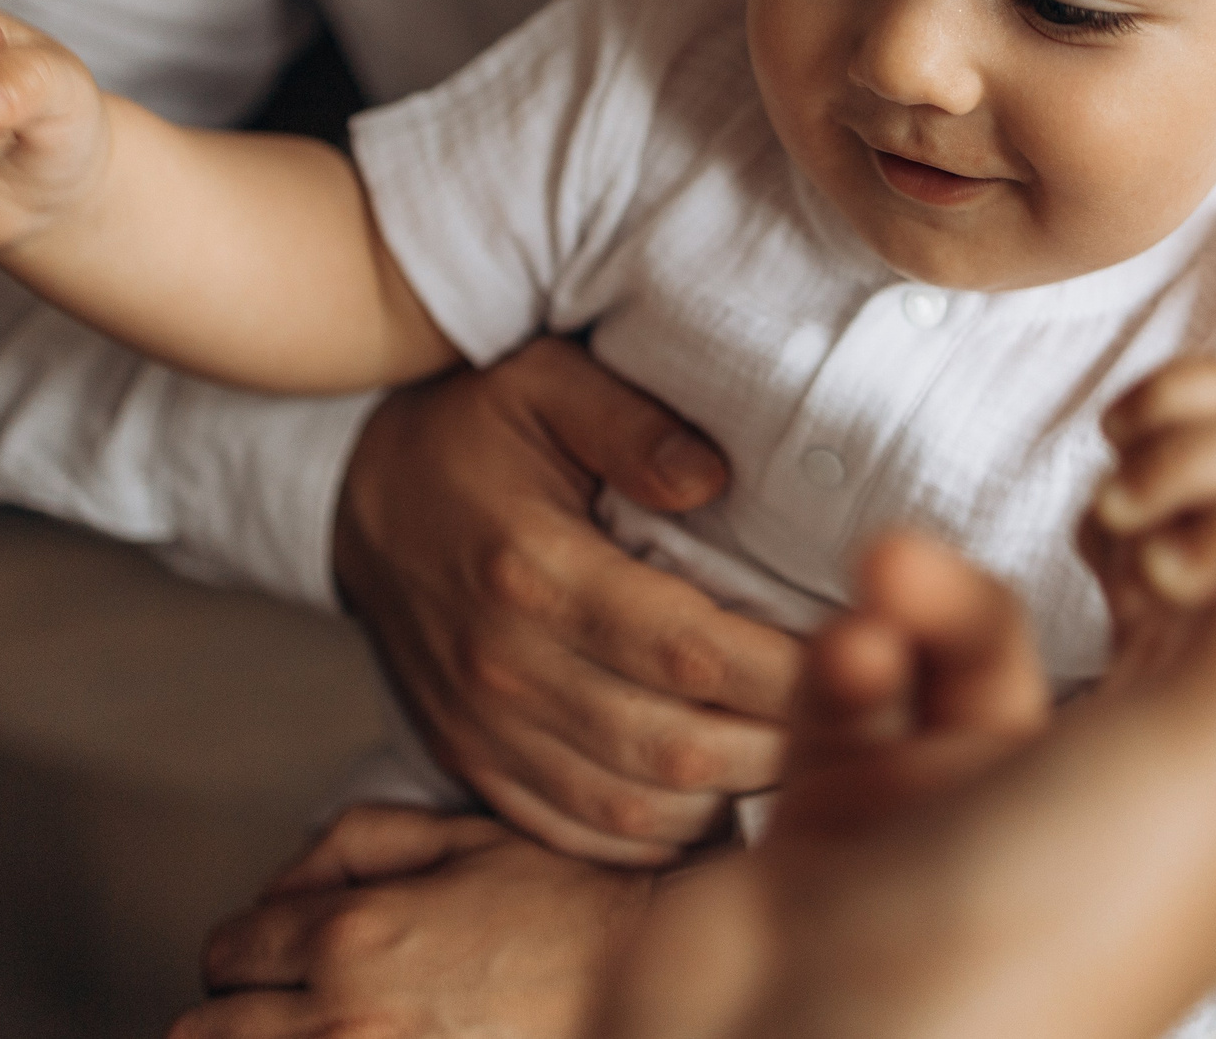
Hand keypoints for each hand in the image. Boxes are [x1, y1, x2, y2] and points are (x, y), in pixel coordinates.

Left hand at [175, 805, 655, 1038]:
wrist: (643, 975)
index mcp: (353, 935)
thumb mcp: (457, 835)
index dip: (248, 947)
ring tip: (317, 1022)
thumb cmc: (564, 906)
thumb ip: (349, 841)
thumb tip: (279, 889)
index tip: (277, 953)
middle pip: (205, 1034)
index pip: (225, 952)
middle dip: (237, 1010)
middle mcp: (348, 1019)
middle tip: (284, 1003)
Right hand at [334, 337, 804, 863]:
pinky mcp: (472, 765)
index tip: (861, 655)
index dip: (787, 671)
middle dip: (782, 742)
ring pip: (635, 807)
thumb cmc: (469, 432)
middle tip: (854, 714)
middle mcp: (503, 664)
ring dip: (732, 794)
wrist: (353, 497)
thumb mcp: (545, 382)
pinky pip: (581, 833)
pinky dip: (660, 831)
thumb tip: (715, 478)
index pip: (688, 650)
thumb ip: (633, 423)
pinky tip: (716, 791)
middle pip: (673, 745)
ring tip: (801, 750)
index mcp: (532, 568)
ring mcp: (482, 728)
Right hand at [595, 379, 1215, 1038]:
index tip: (1183, 455)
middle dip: (1071, 547)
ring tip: (890, 580)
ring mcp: (970, 817)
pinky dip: (846, 653)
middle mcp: (1106, 809)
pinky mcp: (848, 823)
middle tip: (1070, 513)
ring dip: (926, 588)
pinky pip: (856, 692)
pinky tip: (845, 662)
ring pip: (964, 637)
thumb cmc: (1055, 923)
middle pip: (1109, 619)